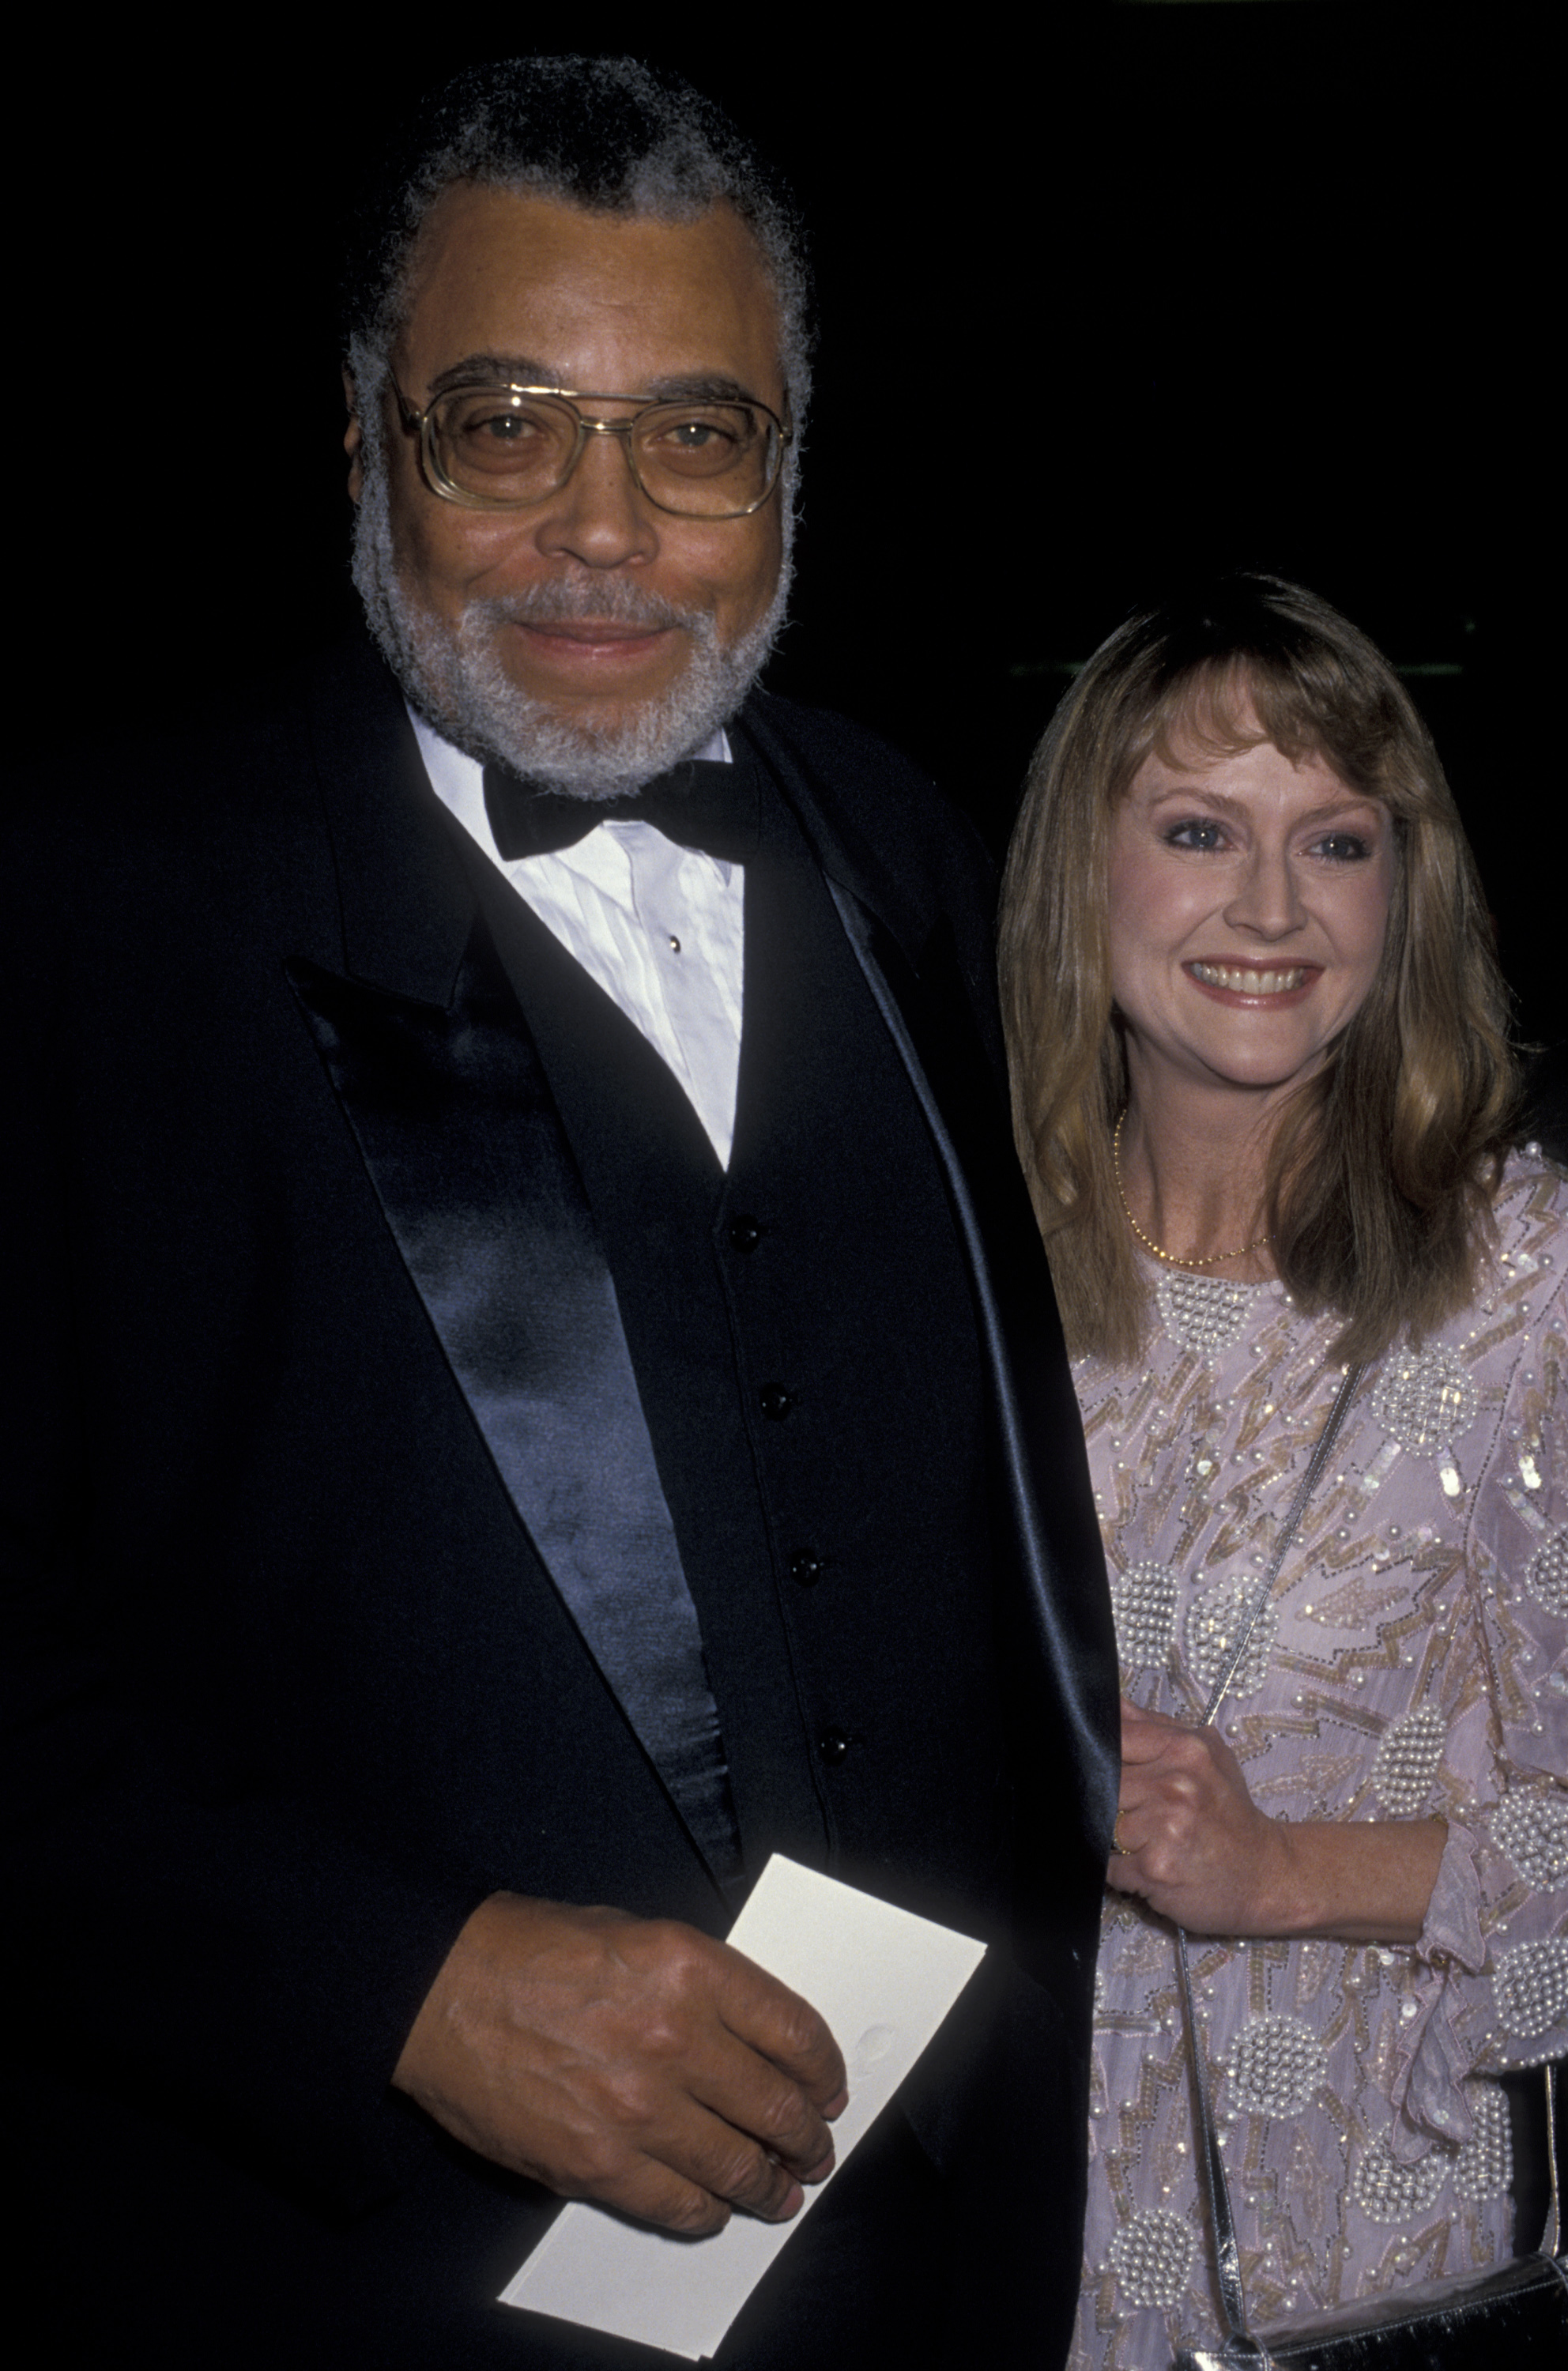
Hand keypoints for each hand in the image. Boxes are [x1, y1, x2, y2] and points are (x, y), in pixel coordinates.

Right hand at [392, 1892, 847, 2234]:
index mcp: (691, 1969)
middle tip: (814, 2150)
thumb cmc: (529, 1952)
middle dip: (807, 2138)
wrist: (440, 1992)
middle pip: (777, 2107)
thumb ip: (700, 1983)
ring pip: (739, 2166)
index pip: (795, 2033)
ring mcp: (639, 2108)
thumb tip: (751, 2036)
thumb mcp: (635, 1931)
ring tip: (779, 2191)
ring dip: (770, 2186)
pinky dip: (709, 2212)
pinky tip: (715, 2207)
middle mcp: (677, 2038)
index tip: (829, 2089)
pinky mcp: (599, 2164)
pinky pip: (680, 2204)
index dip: (824, 2071)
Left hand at [1110, 1701, 1446, 1942]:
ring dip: (1120, 1840)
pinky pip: (1112, 1866)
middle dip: (1113, 1802)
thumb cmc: (1229, 1812)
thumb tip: (1111, 1703)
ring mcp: (1166, 1827)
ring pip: (1104, 1826)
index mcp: (1185, 1749)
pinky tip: (1153, 1865)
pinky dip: (1123, 1871)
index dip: (1102, 1757)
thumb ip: (1155, 1727)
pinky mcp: (1156, 1869)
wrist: (1265, 1873)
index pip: (1115, 1739)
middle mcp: (1176, 1784)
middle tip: (1143, 1814)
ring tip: (1154, 1842)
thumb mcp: (1207, 1755)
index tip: (1110, 1771)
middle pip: (1103, 1784)